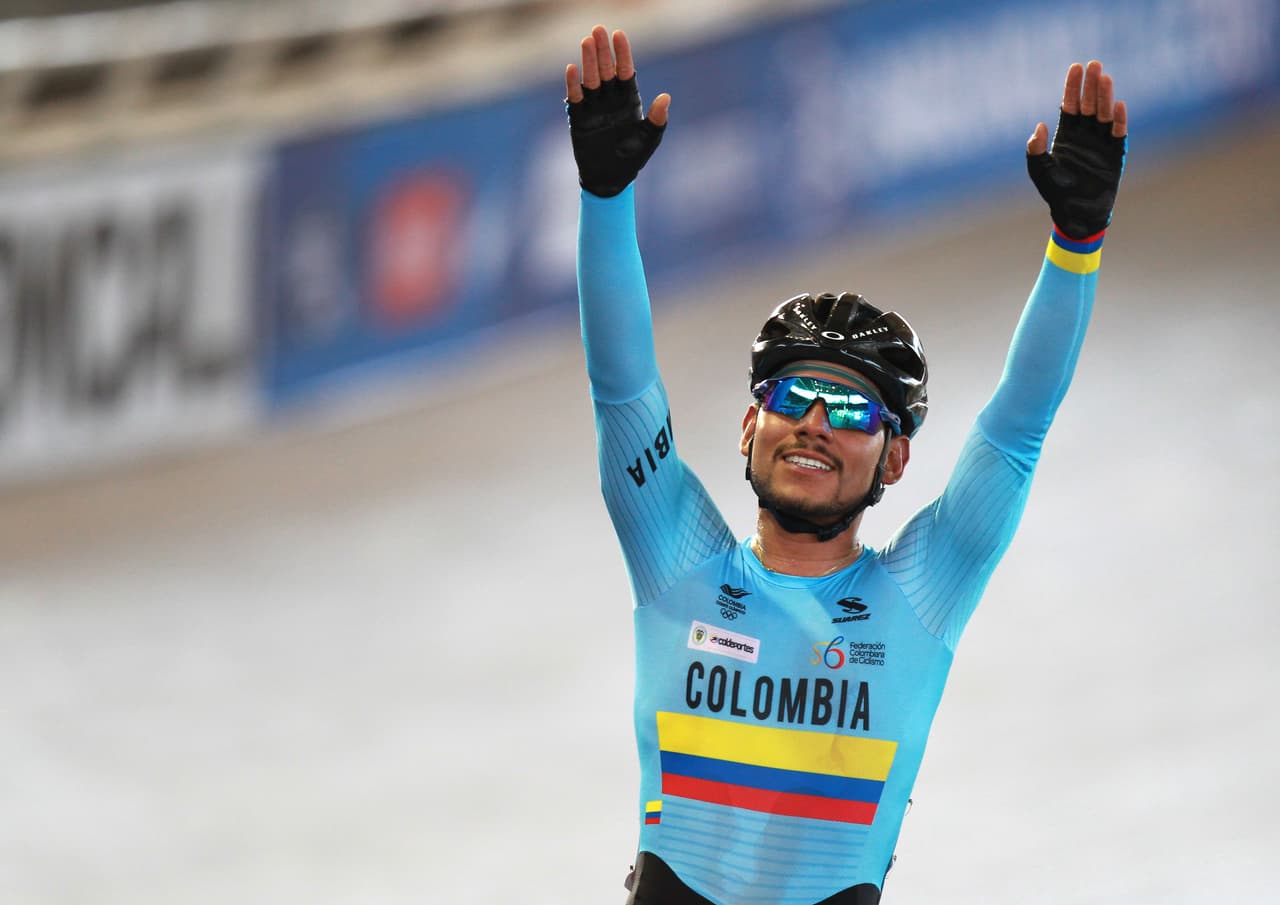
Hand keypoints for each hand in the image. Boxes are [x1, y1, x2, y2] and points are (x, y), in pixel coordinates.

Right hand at [565, 26, 670, 197]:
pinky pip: (575, 97)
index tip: (619, 35)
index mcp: (629, 99)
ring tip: (586, 43)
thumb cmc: (632, 159)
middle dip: (602, 51)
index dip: (622, 53)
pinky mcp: (579, 118)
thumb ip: (658, 119)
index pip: (625, 71)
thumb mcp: (650, 139)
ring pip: (591, 79)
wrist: (611, 179)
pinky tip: (572, 70)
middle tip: (598, 30)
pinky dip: (573, 85)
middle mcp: (610, 99)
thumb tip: (666, 97)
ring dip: (588, 62)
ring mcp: (594, 107)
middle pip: (606, 69)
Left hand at [1027, 61, 1127, 238]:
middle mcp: (1085, 136)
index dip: (1072, 87)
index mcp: (1066, 136)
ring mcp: (1101, 144)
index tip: (1076, 68)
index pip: (1069, 106)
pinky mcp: (1115, 155)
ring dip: (1104, 97)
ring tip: (1105, 78)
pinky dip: (1118, 120)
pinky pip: (1117, 134)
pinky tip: (1118, 106)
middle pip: (1088, 105)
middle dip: (1090, 85)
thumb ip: (1035, 151)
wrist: (1076, 215)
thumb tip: (1038, 126)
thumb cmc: (1056, 193)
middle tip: (1094, 64)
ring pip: (1103, 114)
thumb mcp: (1040, 172)